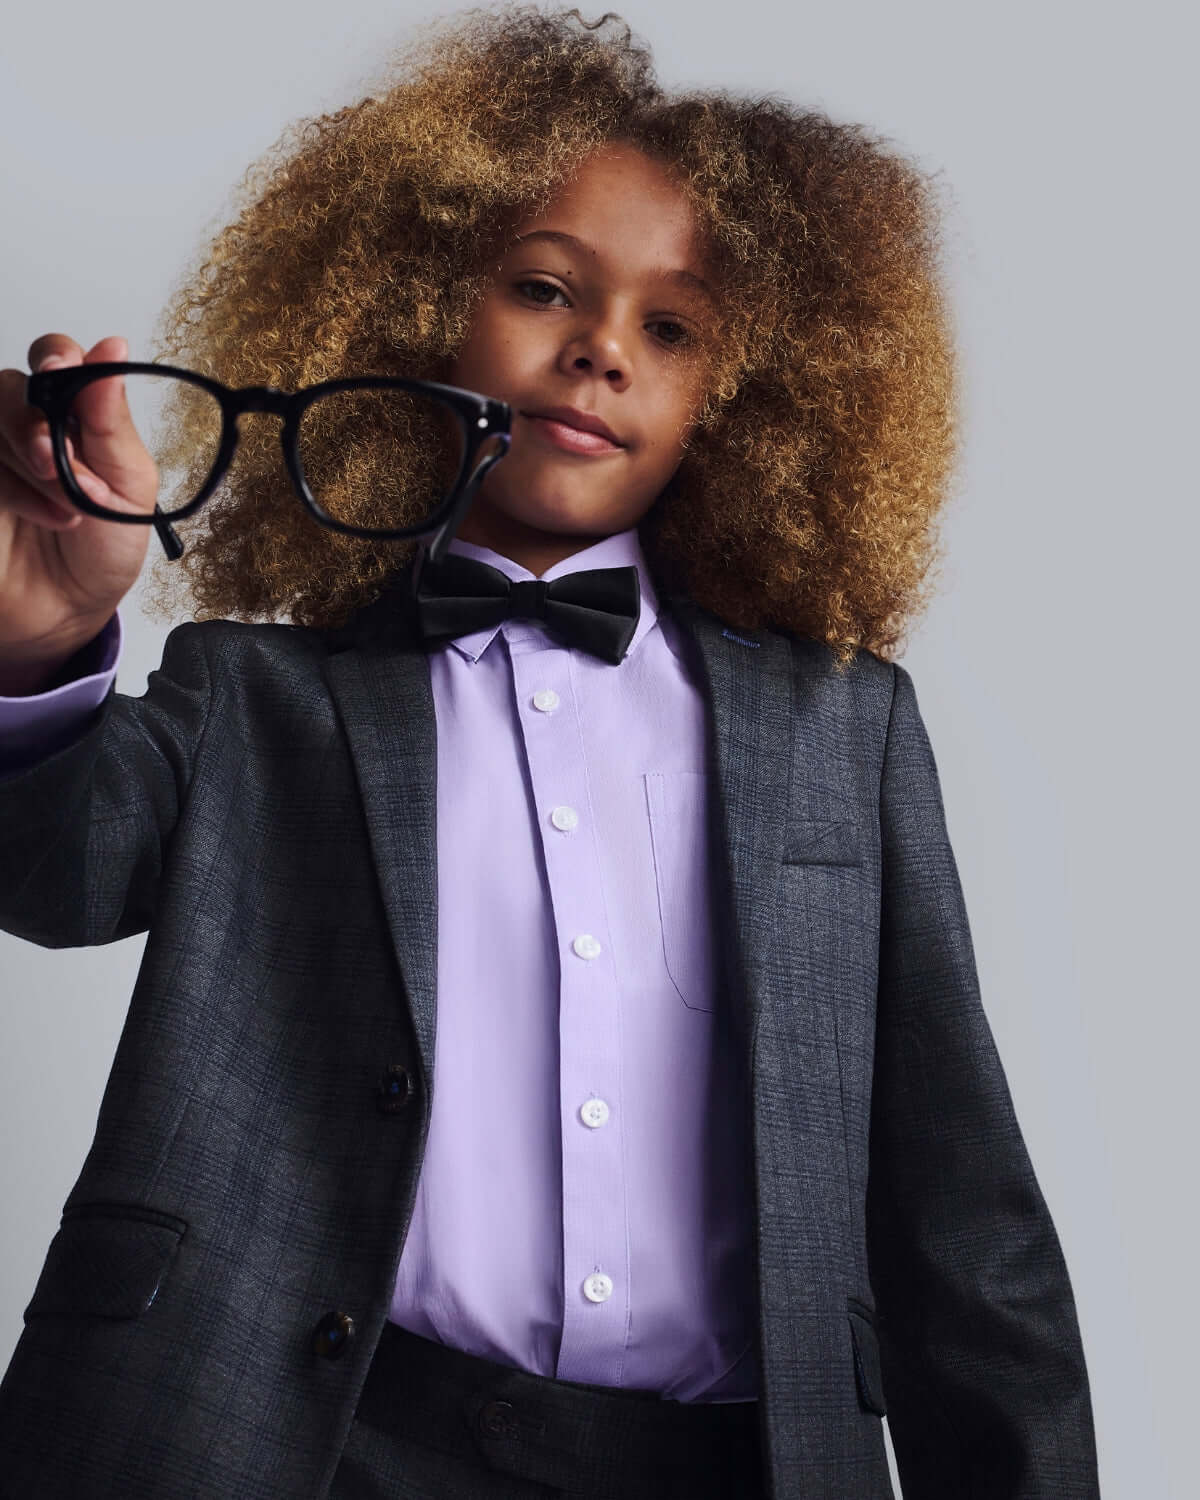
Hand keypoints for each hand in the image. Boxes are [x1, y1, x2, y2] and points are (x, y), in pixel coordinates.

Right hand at [0, 334, 158, 691]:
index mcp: (72, 415)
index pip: (56, 357)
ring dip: (26, 463)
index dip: (59, 358)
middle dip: (35, 422)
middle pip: (9, 385)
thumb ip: (110, 421)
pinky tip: (40, 514)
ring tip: (66, 508)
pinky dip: (7, 485)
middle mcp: (24, 424)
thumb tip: (110, 347)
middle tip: (60, 465)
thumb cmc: (101, 549)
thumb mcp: (128, 487)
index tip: (66, 371)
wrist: (67, 611)